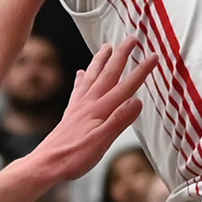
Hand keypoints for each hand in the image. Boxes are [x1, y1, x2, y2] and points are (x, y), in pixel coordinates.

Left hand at [22, 45, 153, 186]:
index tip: (154, 56)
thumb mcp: (102, 142)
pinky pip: (79, 88)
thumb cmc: (75, 157)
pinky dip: (83, 78)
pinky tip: (82, 73)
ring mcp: (79, 106)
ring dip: (101, 60)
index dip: (141, 71)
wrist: (47, 164)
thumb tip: (138, 101)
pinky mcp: (71, 113)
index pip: (126, 87)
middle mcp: (89, 103)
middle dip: (122, 55)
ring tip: (107, 47)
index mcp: (100, 109)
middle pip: (109, 74)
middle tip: (132, 38)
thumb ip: (119, 120)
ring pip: (92, 76)